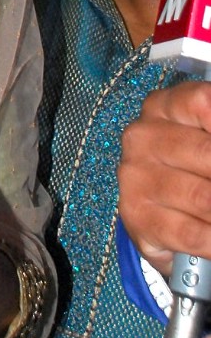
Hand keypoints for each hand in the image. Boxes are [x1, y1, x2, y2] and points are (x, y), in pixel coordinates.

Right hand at [119, 82, 210, 278]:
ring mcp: (134, 176)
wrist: (162, 210)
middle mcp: (141, 136)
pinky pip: (191, 233)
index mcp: (163, 106)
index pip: (203, 104)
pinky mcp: (135, 215)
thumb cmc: (193, 165)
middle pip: (207, 154)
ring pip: (202, 197)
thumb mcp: (204, 136)